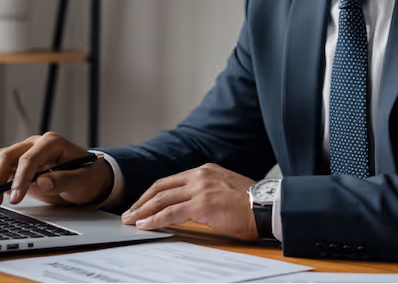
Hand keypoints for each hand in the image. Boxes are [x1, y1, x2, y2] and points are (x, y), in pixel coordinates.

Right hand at [0, 132, 113, 208]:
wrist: (87, 177)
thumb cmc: (87, 176)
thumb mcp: (83, 181)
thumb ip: (64, 180)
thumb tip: (42, 182)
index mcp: (53, 143)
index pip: (29, 159)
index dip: (20, 179)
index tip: (16, 199)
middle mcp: (36, 143)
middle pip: (8, 155)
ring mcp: (26, 151)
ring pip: (0, 159)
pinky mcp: (20, 163)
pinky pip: (0, 167)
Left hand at [120, 163, 258, 240]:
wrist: (266, 205)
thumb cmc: (251, 202)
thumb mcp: (226, 187)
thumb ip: (208, 190)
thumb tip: (192, 204)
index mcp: (205, 170)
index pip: (171, 180)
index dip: (154, 193)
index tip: (143, 203)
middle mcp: (200, 175)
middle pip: (162, 187)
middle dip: (143, 201)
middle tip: (130, 212)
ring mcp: (200, 189)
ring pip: (162, 199)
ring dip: (143, 211)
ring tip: (132, 220)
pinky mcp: (201, 204)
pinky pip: (170, 213)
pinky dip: (155, 220)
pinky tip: (145, 226)